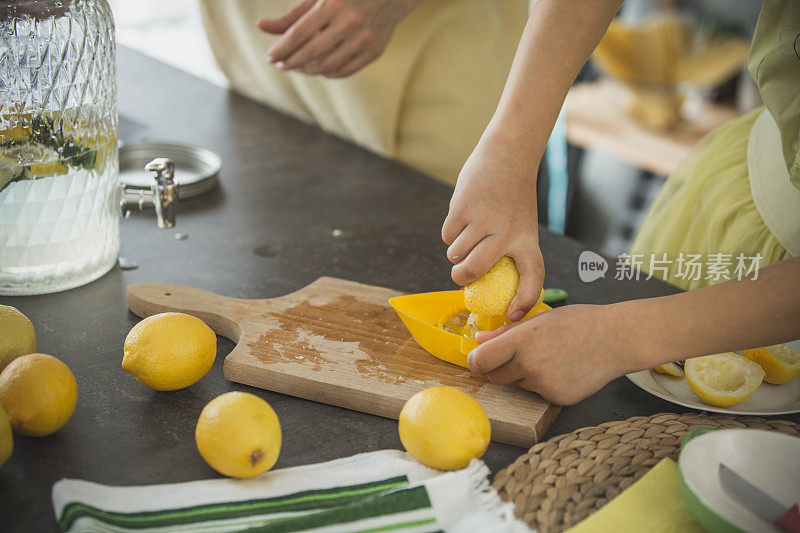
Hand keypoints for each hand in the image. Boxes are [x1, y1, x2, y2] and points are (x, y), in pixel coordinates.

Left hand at [258, 0, 418, 77]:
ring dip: (307, 70)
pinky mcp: (375, 51)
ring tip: (296, 67)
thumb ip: (292, 14)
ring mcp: (365, 39)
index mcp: (333, 4)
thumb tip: (262, 27)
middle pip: (311, 53)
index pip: (298, 34)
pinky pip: (345, 71)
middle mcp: (350, 23)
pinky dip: (328, 73)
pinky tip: (317, 69)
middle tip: (280, 64)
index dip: (281, 49)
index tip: (270, 57)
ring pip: (328, 66)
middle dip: (291, 62)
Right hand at [442, 137, 544, 320]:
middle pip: (473, 271)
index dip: (524, 303)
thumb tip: (478, 284)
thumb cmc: (513, 198)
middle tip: (459, 275)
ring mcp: (483, 221)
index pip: (532, 279)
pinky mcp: (463, 208)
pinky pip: (447, 236)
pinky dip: (449, 233)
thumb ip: (507, 251)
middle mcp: (507, 234)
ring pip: (456, 254)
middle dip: (460, 278)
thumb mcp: (521, 225)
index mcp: (528, 241)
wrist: (508, 156)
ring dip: (455, 250)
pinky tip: (462, 218)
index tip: (511, 315)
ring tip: (466, 234)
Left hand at [467, 304, 645, 404]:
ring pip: (517, 385)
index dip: (476, 360)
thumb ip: (505, 332)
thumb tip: (478, 340)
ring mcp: (544, 384)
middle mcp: (530, 365)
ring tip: (549, 357)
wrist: (617, 339)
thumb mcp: (539, 319)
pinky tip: (562, 369)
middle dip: (499, 368)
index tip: (480, 357)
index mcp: (522, 340)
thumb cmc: (578, 323)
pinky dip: (544, 384)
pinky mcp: (557, 398)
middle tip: (518, 355)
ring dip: (524, 375)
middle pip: (494, 377)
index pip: (480, 360)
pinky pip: (538, 393)